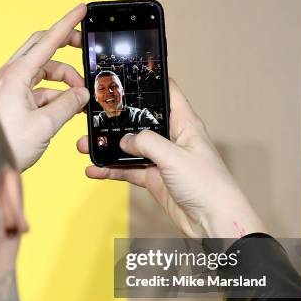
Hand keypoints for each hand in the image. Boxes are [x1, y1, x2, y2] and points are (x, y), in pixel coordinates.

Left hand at [0, 4, 89, 170]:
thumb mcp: (44, 125)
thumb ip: (68, 105)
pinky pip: (38, 89)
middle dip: (65, 47)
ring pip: (43, 71)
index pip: (47, 41)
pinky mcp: (12, 101)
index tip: (81, 11)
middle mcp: (11, 76)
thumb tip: (82, 95)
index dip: (67, 24)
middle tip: (84, 48)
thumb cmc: (6, 144)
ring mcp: (10, 88)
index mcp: (17, 75)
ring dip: (63, 80)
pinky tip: (68, 108)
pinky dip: (55, 95)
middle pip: (42, 49)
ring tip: (80, 97)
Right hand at [77, 79, 266, 238]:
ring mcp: (162, 160)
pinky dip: (111, 170)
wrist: (213, 222)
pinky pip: (128, 170)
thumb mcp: (175, 157)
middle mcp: (172, 139)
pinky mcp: (155, 179)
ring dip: (108, 148)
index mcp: (185, 124)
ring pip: (130, 149)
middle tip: (94, 116)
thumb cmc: (209, 186)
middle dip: (118, 120)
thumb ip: (147, 143)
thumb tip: (125, 139)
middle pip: (141, 122)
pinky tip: (95, 170)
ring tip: (86, 146)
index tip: (126, 77)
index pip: (167, 94)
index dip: (149, 82)